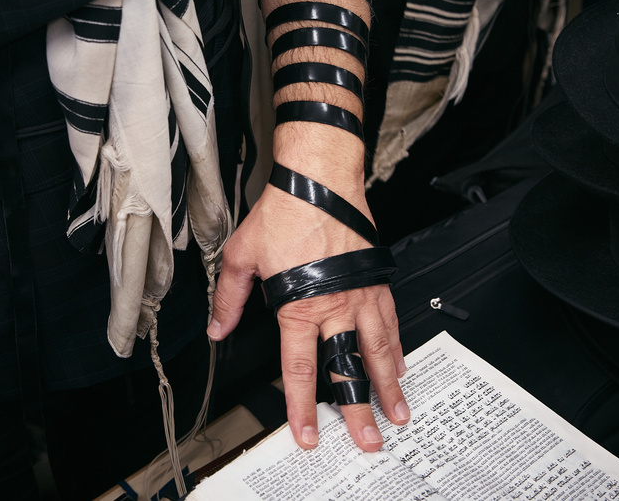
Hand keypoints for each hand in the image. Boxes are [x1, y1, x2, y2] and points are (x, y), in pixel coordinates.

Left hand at [209, 184, 409, 452]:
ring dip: (388, 384)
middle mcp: (335, 305)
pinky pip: (390, 321)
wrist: (319, 179)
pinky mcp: (376, 279)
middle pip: (348, 367)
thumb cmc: (284, 211)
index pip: (300, 367)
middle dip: (358, 408)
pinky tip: (400, 363)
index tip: (308, 433)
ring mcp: (361, 293)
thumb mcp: (242, 255)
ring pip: (378, 349)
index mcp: (300, 305)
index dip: (303, 405)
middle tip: (369, 439)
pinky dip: (396, 346)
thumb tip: (218, 329)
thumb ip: (229, 298)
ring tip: (398, 411)